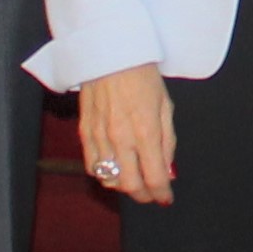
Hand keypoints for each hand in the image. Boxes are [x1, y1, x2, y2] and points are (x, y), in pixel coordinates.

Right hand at [75, 62, 176, 202]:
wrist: (111, 53)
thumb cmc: (142, 75)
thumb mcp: (166, 106)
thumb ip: (167, 142)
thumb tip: (167, 170)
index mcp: (146, 132)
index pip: (154, 178)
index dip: (162, 194)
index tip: (166, 197)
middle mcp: (121, 139)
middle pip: (131, 186)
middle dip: (144, 196)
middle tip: (152, 194)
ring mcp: (100, 137)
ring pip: (110, 180)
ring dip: (124, 186)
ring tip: (134, 180)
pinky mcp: (85, 132)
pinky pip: (92, 166)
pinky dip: (104, 174)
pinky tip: (113, 170)